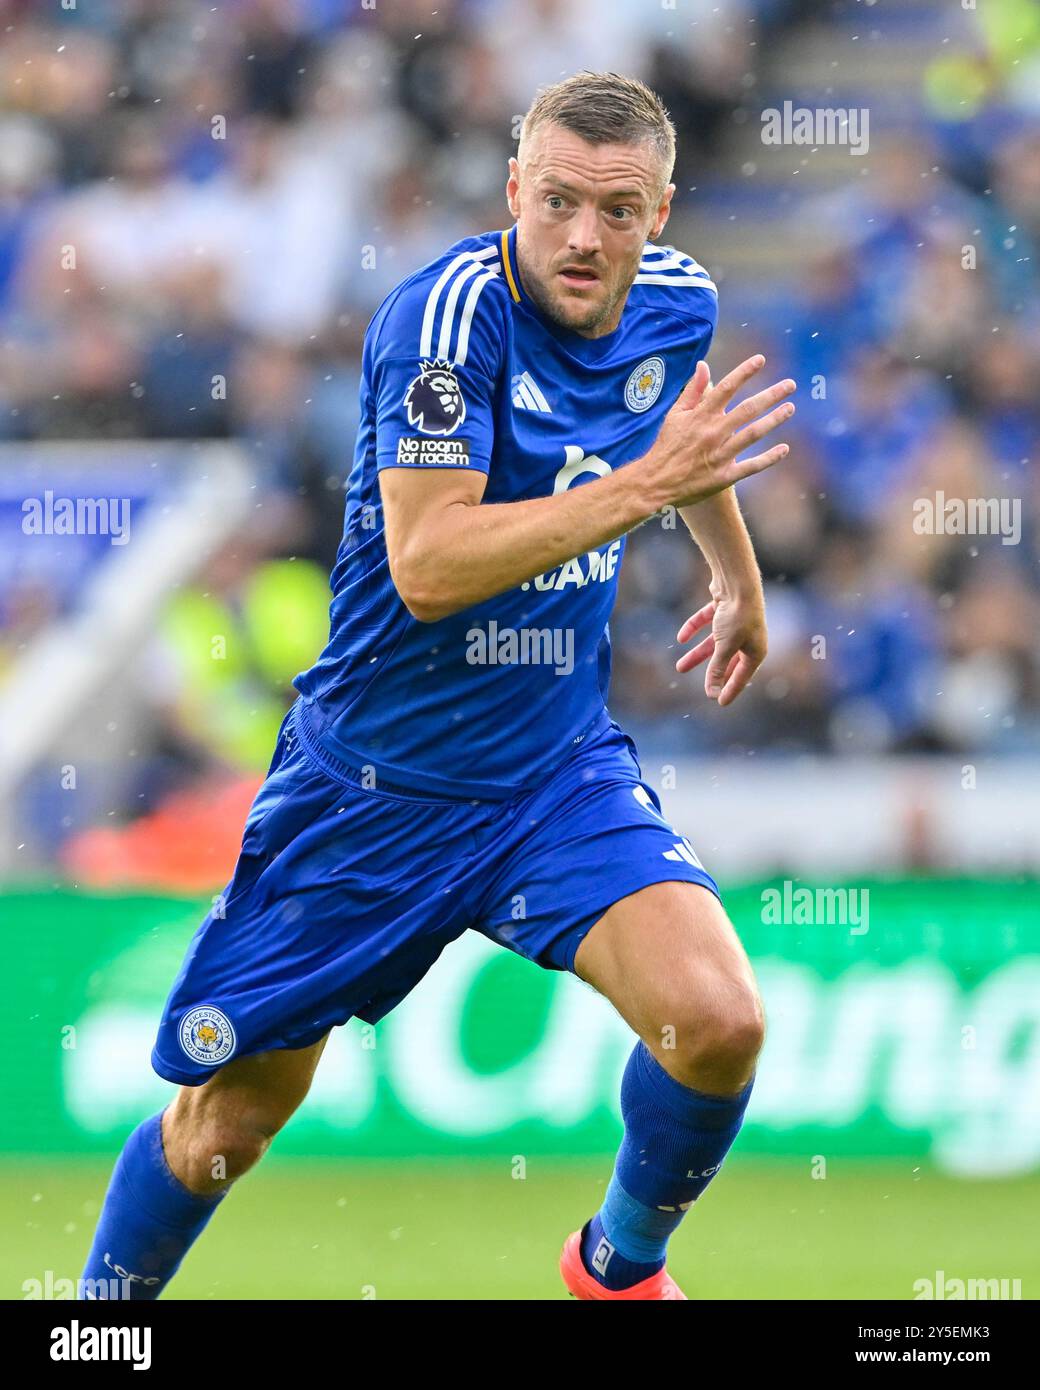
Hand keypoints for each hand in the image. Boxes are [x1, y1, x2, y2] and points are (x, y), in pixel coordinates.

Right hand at [641, 355, 794, 509]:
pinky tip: (784, 449)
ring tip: (790, 408)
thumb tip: (703, 365)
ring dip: (774, 420)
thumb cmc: (667, 446)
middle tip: (790, 384)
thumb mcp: (675, 415)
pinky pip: (751, 466)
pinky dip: (769, 458)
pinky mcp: (724, 476)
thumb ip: (693, 390)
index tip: (761, 360)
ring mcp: (720, 455)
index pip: (726, 388)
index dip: (744, 372)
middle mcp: (713, 432)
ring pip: (753, 434)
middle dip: (771, 395)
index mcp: (701, 416)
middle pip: (748, 409)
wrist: (657, 483)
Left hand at [675, 591, 767, 706]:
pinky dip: (695, 629)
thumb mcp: (725, 647)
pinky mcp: (723, 610)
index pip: (742, 676)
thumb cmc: (737, 617)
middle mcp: (749, 638)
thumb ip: (717, 669)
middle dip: (712, 673)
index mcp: (756, 651)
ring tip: (679, 667)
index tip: (719, 702)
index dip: (730, 690)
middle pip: (727, 661)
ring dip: (697, 655)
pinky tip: (680, 638)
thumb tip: (712, 693)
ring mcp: (736, 623)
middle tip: (702, 689)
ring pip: (714, 644)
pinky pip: (707, 623)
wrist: (737, 582)